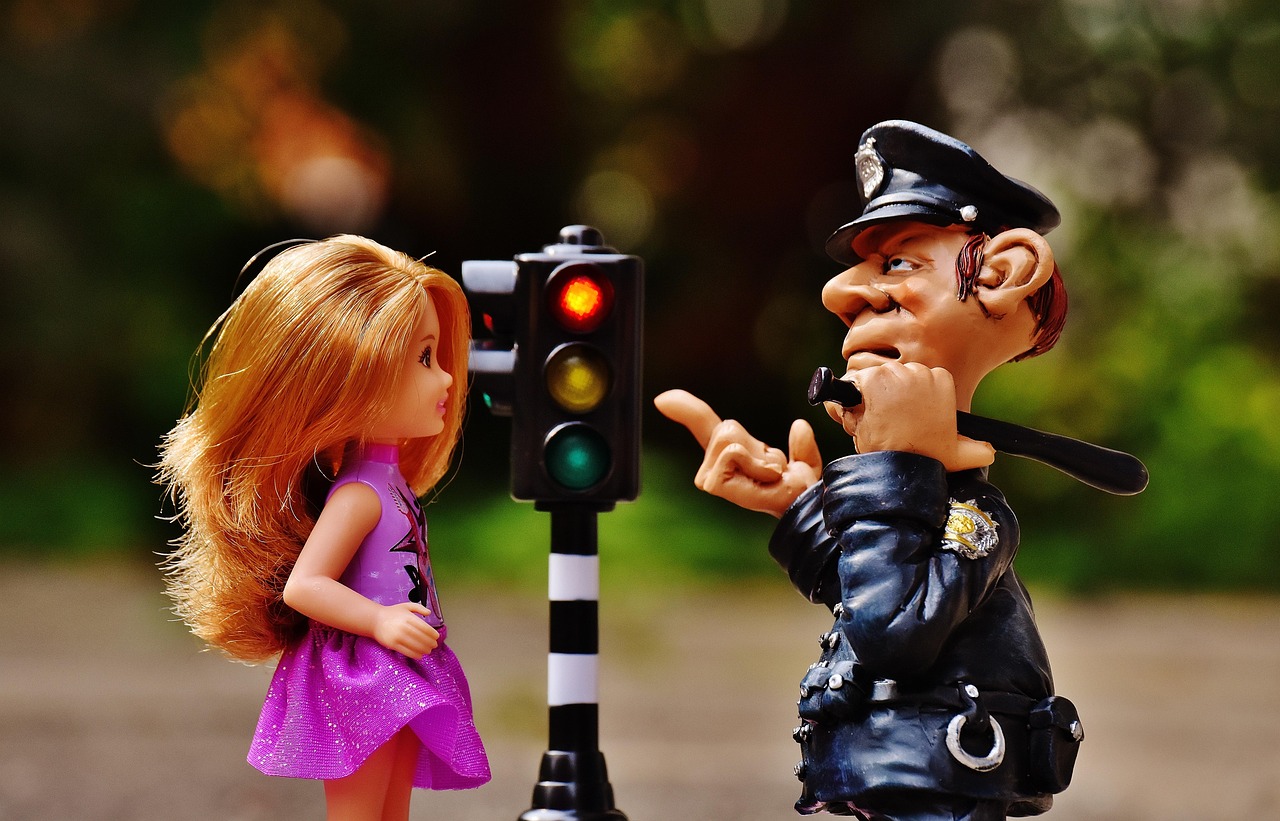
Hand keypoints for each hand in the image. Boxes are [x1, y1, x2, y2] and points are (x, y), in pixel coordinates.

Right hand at [372, 602, 438, 658]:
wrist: (375, 620)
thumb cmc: (392, 613)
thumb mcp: (406, 606)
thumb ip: (419, 608)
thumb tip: (429, 612)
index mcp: (408, 617)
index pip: (425, 628)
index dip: (432, 634)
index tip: (436, 637)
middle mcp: (404, 627)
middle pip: (421, 637)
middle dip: (430, 643)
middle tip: (434, 645)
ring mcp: (398, 636)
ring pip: (415, 646)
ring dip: (424, 650)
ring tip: (428, 650)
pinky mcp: (392, 644)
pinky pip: (407, 651)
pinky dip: (415, 655)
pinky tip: (420, 655)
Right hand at [654, 389, 821, 516]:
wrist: (803, 507)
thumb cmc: (799, 492)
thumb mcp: (801, 459)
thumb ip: (801, 443)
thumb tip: (799, 425)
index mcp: (726, 455)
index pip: (702, 424)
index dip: (685, 408)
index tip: (662, 399)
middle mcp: (711, 466)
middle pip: (726, 427)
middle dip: (755, 444)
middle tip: (770, 469)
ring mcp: (708, 478)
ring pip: (728, 438)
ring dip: (758, 455)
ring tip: (768, 475)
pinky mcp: (713, 483)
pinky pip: (732, 452)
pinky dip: (755, 462)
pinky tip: (764, 480)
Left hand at [828, 362, 993, 471]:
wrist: (901, 467)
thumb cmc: (925, 460)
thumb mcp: (957, 455)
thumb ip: (975, 450)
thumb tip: (990, 452)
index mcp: (943, 380)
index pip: (912, 379)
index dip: (901, 398)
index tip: (902, 417)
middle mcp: (921, 371)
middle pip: (891, 375)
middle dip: (883, 396)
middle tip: (886, 422)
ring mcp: (897, 373)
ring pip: (871, 378)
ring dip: (866, 398)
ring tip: (875, 423)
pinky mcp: (873, 378)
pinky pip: (853, 381)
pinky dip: (851, 398)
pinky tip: (861, 416)